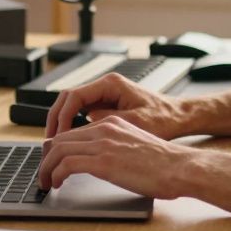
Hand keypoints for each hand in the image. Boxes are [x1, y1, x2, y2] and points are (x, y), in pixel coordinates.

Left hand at [38, 116, 197, 197]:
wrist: (180, 167)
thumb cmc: (164, 163)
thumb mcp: (135, 146)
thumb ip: (116, 148)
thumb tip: (102, 163)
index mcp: (112, 123)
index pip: (73, 132)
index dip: (57, 148)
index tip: (52, 161)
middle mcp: (105, 129)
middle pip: (61, 138)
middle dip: (46, 158)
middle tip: (44, 174)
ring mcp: (103, 144)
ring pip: (59, 150)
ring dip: (47, 168)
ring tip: (46, 182)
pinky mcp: (103, 161)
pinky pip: (67, 164)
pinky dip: (56, 174)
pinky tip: (58, 184)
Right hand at [46, 72, 187, 138]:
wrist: (180, 117)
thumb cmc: (165, 118)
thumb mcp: (136, 123)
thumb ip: (107, 124)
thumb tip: (81, 131)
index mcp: (111, 84)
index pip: (74, 96)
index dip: (62, 117)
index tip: (57, 137)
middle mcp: (106, 86)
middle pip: (68, 99)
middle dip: (55, 120)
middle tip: (49, 143)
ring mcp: (105, 95)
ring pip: (73, 106)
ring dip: (62, 124)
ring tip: (56, 145)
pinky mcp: (108, 106)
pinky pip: (82, 113)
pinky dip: (73, 127)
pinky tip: (71, 143)